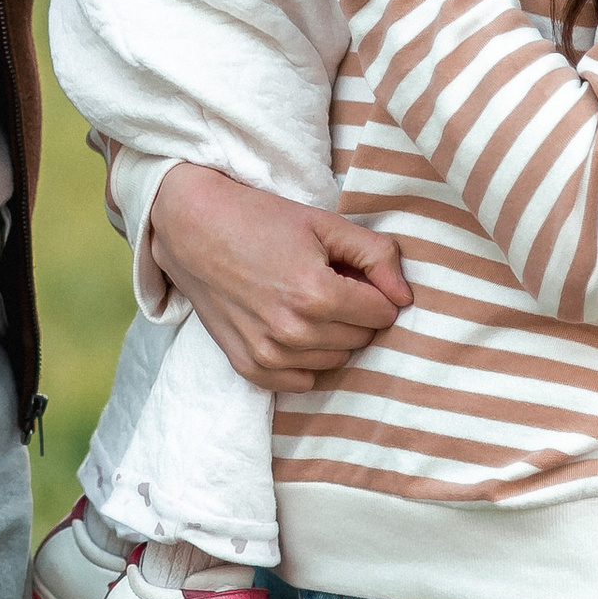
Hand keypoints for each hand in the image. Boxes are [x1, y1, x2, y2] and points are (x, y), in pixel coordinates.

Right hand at [148, 164, 411, 390]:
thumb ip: (376, 256)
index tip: (352, 272)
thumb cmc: (259, 219)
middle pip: (361, 338)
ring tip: (304, 300)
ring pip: (335, 360)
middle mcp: (294, 332)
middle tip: (326, 281)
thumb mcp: (324, 223)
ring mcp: (269, 354)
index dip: (374, 291)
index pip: (382, 313)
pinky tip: (289, 325)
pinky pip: (302, 380)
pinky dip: (305, 359)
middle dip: (355, 312)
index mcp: (317, 294)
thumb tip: (405, 297)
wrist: (192, 228)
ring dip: (332, 335)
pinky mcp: (249, 367)